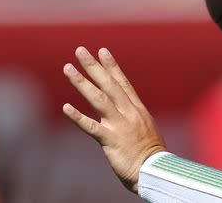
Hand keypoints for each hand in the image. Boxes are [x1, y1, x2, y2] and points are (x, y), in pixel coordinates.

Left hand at [62, 47, 166, 192]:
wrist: (155, 171)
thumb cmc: (150, 154)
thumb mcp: (145, 129)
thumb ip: (132, 117)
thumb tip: (122, 110)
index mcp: (137, 109)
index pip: (122, 82)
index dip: (112, 66)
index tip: (102, 50)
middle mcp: (129, 113)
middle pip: (109, 84)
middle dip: (93, 66)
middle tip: (80, 50)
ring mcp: (120, 125)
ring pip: (98, 99)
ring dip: (82, 82)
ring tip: (68, 68)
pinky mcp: (112, 140)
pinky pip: (92, 127)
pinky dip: (78, 117)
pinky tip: (66, 107)